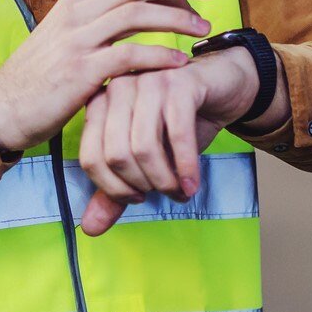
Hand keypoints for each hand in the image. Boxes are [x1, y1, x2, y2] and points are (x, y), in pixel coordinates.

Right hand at [0, 0, 218, 152]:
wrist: (2, 109)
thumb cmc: (39, 79)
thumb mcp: (67, 40)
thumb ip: (99, 27)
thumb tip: (136, 21)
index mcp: (78, 1)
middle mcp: (78, 13)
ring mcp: (78, 40)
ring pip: (138, 14)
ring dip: (178, 18)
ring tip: (204, 30)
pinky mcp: (81, 70)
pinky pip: (130, 55)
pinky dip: (160, 56)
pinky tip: (180, 63)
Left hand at [78, 47, 288, 235]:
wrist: (221, 88)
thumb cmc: (178, 123)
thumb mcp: (146, 160)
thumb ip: (116, 191)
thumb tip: (90, 229)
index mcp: (100, 104)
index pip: (90, 158)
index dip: (113, 188)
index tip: (137, 197)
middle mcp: (118, 89)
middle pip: (116, 155)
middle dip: (143, 185)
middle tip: (163, 193)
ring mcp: (148, 82)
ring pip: (144, 147)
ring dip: (164, 179)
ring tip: (179, 190)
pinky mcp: (179, 83)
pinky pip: (177, 134)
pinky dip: (185, 167)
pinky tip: (192, 183)